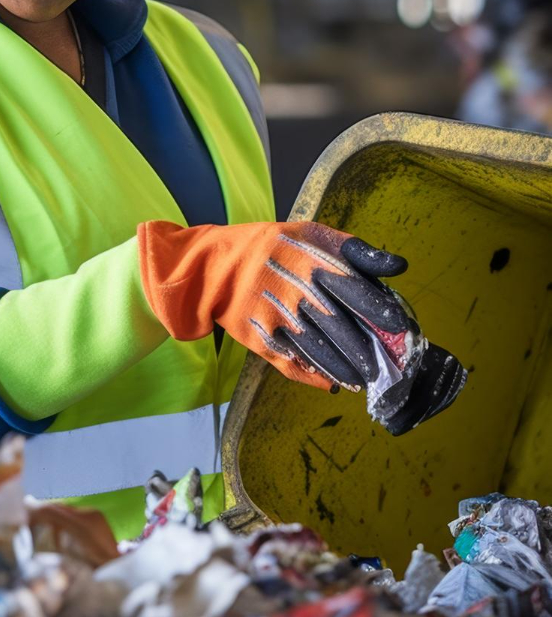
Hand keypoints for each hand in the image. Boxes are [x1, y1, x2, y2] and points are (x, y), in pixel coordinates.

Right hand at [137, 220, 465, 430]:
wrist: (215, 268)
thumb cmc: (272, 247)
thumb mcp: (310, 234)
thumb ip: (355, 250)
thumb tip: (398, 267)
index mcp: (311, 262)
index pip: (355, 290)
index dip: (380, 311)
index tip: (401, 327)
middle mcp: (296, 292)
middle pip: (341, 328)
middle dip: (369, 350)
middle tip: (392, 365)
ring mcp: (278, 319)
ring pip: (321, 351)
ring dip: (348, 368)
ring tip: (369, 379)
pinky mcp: (263, 340)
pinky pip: (295, 363)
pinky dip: (317, 375)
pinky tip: (336, 382)